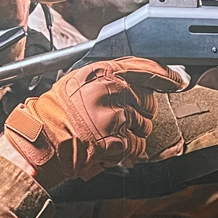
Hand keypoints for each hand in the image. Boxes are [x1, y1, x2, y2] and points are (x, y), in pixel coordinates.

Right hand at [0, 58, 185, 186]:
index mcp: (100, 73)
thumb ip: (104, 80)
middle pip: (147, 100)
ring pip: (144, 125)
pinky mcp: (117, 141)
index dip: (164, 74)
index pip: (142, 67)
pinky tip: (111, 148)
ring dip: (132, 133)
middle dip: (140, 111)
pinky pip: (137, 146)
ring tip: (108, 135)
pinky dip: (128, 151)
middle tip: (119, 119)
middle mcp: (110, 92)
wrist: (39, 141)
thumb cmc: (51, 116)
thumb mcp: (75, 83)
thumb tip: (129, 82)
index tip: (177, 80)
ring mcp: (115, 117)